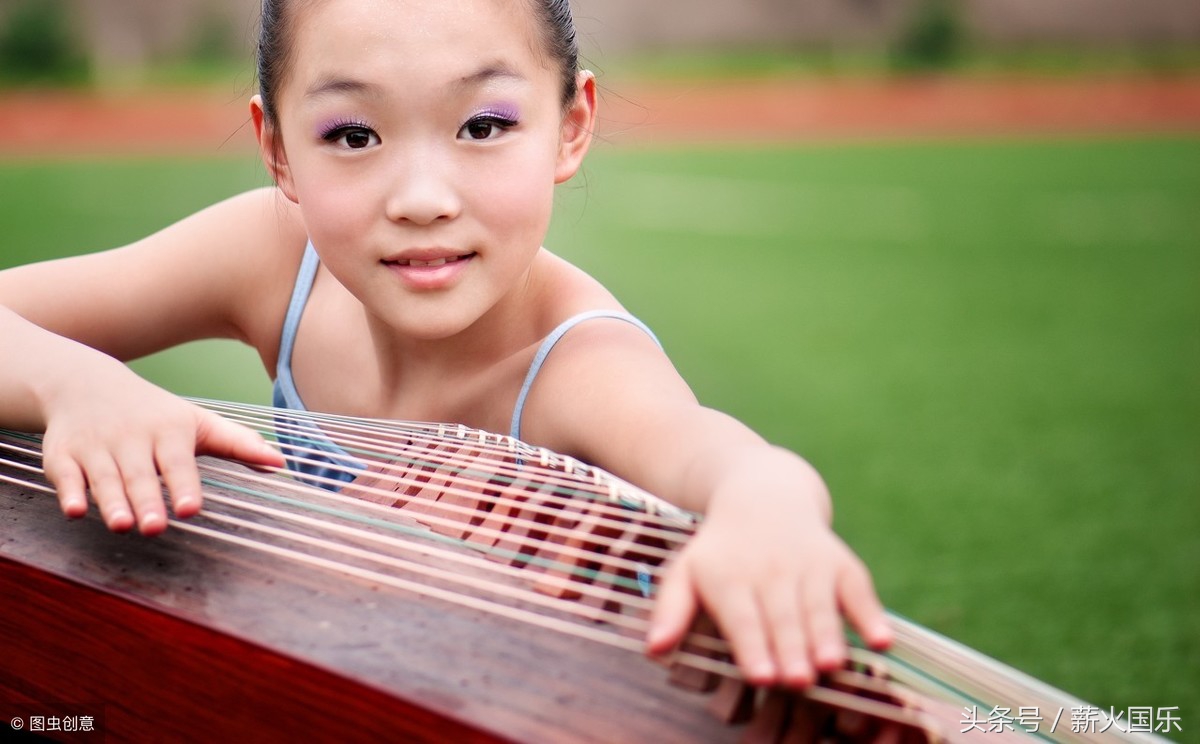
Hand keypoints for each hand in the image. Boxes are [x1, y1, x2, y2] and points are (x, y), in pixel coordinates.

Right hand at [39, 358, 281, 534]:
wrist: (85, 383)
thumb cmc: (154, 412)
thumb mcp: (198, 422)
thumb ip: (237, 444)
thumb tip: (281, 463)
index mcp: (168, 431)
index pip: (178, 462)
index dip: (184, 485)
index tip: (191, 508)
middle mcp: (131, 437)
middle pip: (141, 474)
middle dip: (147, 500)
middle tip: (155, 527)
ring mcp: (96, 445)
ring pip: (104, 477)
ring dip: (112, 502)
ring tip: (123, 526)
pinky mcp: (63, 454)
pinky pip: (65, 474)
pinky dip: (68, 491)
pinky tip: (74, 511)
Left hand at [645, 458, 891, 687]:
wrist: (762, 492)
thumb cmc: (719, 549)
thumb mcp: (685, 570)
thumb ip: (671, 610)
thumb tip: (653, 651)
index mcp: (729, 577)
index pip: (742, 617)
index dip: (752, 646)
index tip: (760, 676)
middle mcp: (771, 570)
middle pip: (783, 616)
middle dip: (791, 649)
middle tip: (797, 682)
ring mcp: (809, 564)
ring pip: (819, 606)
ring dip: (828, 636)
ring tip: (833, 666)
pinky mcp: (840, 562)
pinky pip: (858, 588)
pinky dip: (871, 614)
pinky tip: (882, 641)